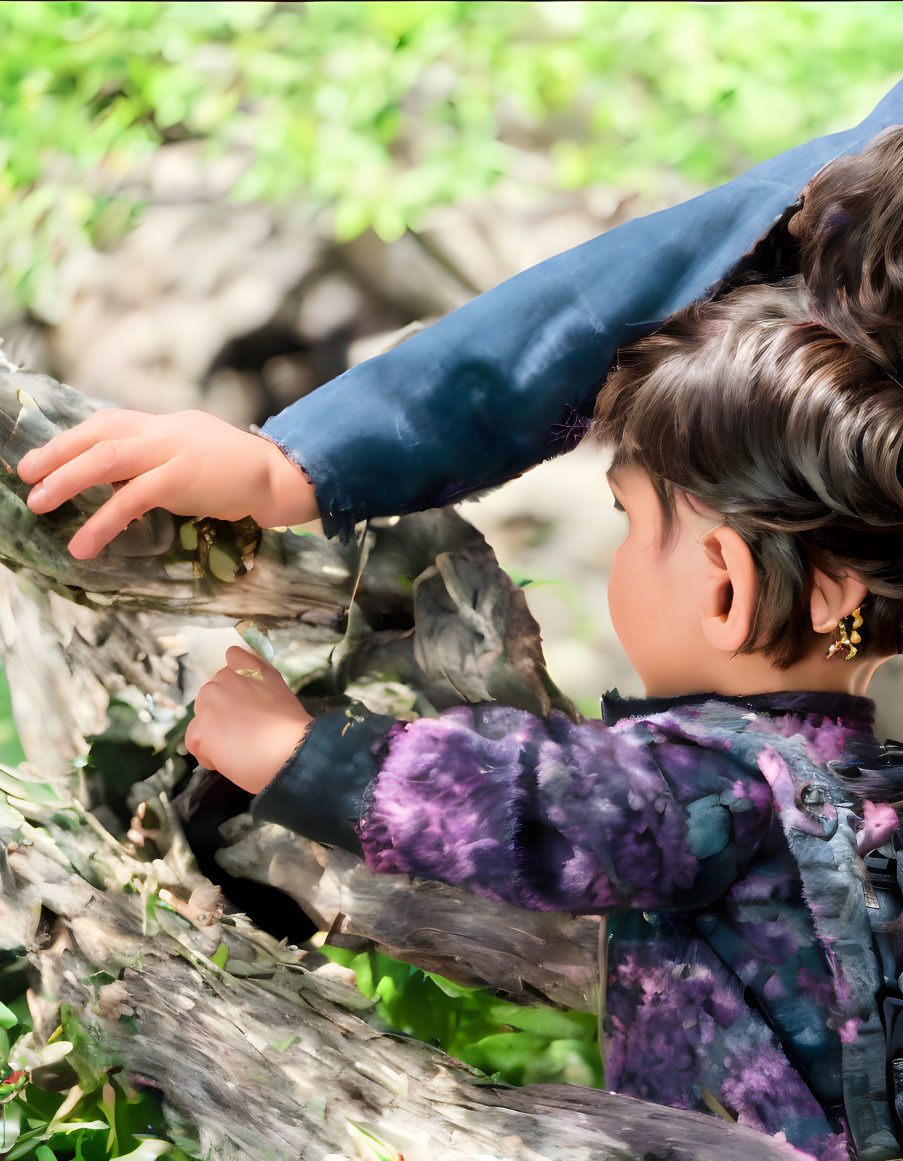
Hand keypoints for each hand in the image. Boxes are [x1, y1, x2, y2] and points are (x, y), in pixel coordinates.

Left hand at [17, 407, 319, 558]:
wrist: (278, 477)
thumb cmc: (237, 473)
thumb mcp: (192, 455)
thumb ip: (159, 460)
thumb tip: (119, 476)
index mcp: (165, 425)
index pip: (108, 422)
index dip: (70, 438)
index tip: (40, 458)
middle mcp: (164, 430)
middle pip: (99, 434)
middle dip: (57, 454)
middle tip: (26, 475)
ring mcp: (174, 451)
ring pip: (108, 458)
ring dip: (69, 481)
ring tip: (40, 504)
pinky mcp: (184, 478)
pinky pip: (135, 497)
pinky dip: (105, 520)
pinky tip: (86, 543)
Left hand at [184, 644, 313, 794]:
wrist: (290, 752)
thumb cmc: (290, 728)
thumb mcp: (278, 687)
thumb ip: (258, 671)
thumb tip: (238, 658)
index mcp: (246, 668)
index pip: (233, 658)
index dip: (238, 681)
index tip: (246, 698)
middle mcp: (223, 679)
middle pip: (212, 695)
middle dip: (223, 712)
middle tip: (246, 730)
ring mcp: (208, 704)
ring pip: (202, 719)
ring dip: (215, 733)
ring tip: (240, 745)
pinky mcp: (198, 731)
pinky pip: (195, 742)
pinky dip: (208, 754)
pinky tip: (231, 757)